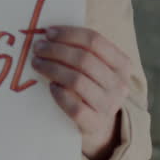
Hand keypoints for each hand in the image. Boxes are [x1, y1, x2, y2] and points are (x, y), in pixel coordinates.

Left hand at [29, 25, 131, 159]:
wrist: (100, 127)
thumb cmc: (93, 88)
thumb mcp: (97, 68)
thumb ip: (82, 50)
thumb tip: (49, 33)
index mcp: (122, 64)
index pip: (95, 41)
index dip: (69, 34)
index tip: (48, 32)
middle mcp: (119, 84)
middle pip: (84, 59)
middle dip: (56, 50)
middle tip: (37, 48)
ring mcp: (108, 106)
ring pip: (77, 80)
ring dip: (52, 68)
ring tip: (37, 63)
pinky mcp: (94, 124)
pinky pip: (73, 106)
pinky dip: (59, 94)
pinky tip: (51, 87)